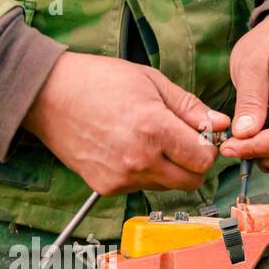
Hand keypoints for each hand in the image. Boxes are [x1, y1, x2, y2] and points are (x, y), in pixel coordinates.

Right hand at [23, 52, 230, 194]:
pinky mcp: (107, 187)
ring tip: (149, 142)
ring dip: (170, 170)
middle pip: (191, 181)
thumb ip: (190, 108)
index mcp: (155, 129)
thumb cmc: (99, 81)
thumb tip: (221, 124)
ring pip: (168, 187)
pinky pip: (142, 187)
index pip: (204, 160)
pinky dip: (145, 174)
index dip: (207, 148)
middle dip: (193, 164)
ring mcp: (122, 177)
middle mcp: (140, 160)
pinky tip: (128, 150)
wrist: (47, 95)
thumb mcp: (151, 82)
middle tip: (181, 143)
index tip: (199, 137)